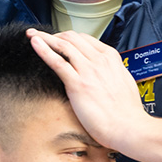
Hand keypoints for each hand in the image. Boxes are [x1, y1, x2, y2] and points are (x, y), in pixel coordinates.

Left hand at [26, 29, 146, 152]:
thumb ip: (111, 73)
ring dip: (44, 37)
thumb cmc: (127, 112)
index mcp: (111, 58)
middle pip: (72, 38)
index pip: (85, 39)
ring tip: (32, 35)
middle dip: (54, 34)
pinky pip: (57, 61)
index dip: (68, 37)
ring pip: (62, 45)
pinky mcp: (78, 84)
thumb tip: (103, 72)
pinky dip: (43, 49)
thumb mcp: (123, 82)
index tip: (58, 39)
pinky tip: (34, 43)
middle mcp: (100, 61)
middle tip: (41, 35)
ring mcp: (89, 71)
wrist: (129, 127)